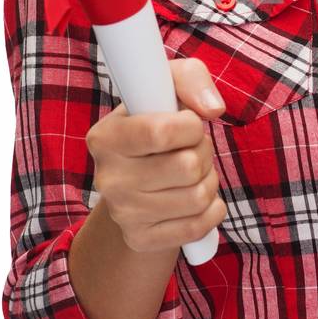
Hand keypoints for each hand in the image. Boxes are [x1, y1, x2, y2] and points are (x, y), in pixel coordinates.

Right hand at [85, 58, 227, 255]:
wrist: (136, 182)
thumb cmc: (157, 124)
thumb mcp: (167, 88)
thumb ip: (190, 78)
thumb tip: (212, 108)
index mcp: (105, 137)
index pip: (160, 132)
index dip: (190, 126)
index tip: (188, 123)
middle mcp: (107, 178)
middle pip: (187, 167)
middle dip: (203, 153)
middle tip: (192, 149)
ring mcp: (123, 213)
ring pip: (198, 197)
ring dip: (209, 180)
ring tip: (192, 173)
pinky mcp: (141, 239)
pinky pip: (199, 226)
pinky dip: (212, 209)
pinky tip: (197, 197)